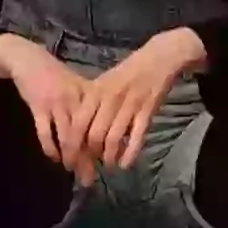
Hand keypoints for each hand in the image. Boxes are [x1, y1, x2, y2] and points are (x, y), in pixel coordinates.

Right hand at [0, 36, 94, 173]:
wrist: (28, 60)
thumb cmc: (56, 76)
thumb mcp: (77, 87)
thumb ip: (89, 110)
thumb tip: (102, 138)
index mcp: (88, 93)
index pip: (99, 125)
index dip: (103, 146)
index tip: (107, 164)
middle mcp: (75, 99)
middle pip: (84, 135)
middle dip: (87, 159)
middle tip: (89, 178)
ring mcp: (57, 103)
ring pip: (66, 137)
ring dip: (69, 157)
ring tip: (71, 170)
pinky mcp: (38, 107)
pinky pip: (45, 133)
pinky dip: (50, 148)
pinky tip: (54, 158)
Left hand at [65, 35, 193, 175]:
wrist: (159, 58)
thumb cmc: (127, 71)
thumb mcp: (104, 82)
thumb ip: (90, 104)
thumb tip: (76, 132)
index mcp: (96, 91)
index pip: (78, 124)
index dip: (71, 146)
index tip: (69, 160)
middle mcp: (110, 99)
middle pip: (94, 135)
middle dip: (88, 157)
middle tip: (87, 169)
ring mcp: (130, 105)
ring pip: (113, 139)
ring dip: (108, 157)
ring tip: (107, 165)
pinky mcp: (148, 111)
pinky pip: (137, 138)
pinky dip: (130, 154)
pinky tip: (125, 164)